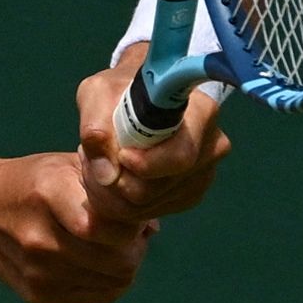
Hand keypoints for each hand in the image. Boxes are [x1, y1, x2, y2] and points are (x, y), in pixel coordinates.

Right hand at [0, 147, 152, 302]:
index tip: (130, 215)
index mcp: (48, 193)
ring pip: (116, 281)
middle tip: (128, 235)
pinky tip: (96, 262)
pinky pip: (101, 295)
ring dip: (124, 264)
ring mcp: (38, 271)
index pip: (110, 227)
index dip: (132, 224)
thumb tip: (151, 225)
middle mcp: (40, 236)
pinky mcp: (39, 295)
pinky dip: (108, 280)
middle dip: (134, 248)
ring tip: (112, 246)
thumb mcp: (67, 167)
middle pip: (120, 260)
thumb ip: (112, 188)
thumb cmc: (34, 184)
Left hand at [78, 42, 230, 220]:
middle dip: (114, 183)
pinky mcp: (191, 194)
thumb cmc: (120, 91)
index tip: (118, 155)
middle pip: (157, 189)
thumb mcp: (99, 93)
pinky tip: (113, 177)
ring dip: (111, 193)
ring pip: (149, 205)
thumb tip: (106, 172)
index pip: (179, 156)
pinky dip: (122, 202)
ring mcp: (204, 174)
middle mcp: (211, 146)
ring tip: (99, 164)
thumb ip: (96, 124)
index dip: (143, 165)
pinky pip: (151, 212)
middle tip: (91, 160)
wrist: (137, 100)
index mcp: (201, 112)